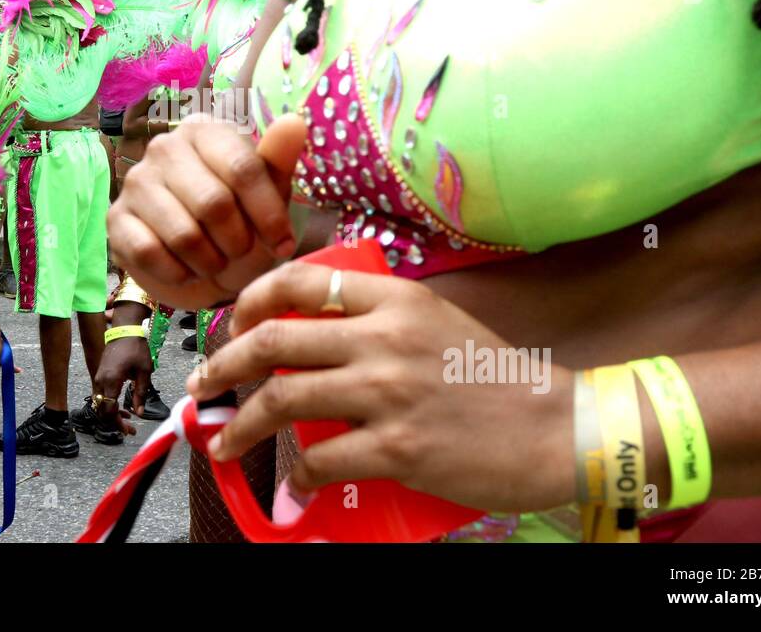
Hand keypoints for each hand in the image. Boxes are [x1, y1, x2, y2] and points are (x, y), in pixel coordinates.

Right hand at [95, 302, 154, 422]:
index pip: (109, 409)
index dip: (117, 422)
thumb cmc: (136, 348)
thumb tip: (139, 413)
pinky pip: (101, 394)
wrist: (125, 330)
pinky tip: (122, 406)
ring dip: (111, 413)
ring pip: (100, 403)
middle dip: (114, 421)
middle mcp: (101, 380)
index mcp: (111, 381)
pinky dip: (109, 403)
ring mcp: (98, 377)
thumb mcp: (144, 372)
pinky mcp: (100, 374)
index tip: (129, 429)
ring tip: (127, 419)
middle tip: (129, 429)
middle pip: (102, 409)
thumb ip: (140, 393)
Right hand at [108, 113, 304, 310]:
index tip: (284, 245)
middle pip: (214, 204)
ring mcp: (136, 181)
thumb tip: (295, 121)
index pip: (243, 169)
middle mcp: (165, 147)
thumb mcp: (269, 195)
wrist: (202, 266)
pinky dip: (177, 273)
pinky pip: (150, 254)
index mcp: (205, 131)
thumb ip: (278, 160)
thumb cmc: (240, 223)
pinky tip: (185, 269)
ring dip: (209, 261)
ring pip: (183, 235)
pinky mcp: (116, 218)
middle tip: (240, 252)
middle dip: (237, 242)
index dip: (269, 215)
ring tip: (214, 261)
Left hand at [186, 264, 575, 512]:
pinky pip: (320, 459)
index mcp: (392, 297)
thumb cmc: (494, 375)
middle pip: (273, 341)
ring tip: (222, 441)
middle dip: (223, 364)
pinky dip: (298, 472)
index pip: (297, 282)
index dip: (250, 301)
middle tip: (204, 384)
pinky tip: (296, 478)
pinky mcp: (397, 447)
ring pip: (282, 400)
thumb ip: (377, 316)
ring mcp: (388, 393)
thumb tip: (312, 333)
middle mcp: (383, 337)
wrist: (557, 427)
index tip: (231, 325)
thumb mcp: (435, 319)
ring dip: (240, 425)